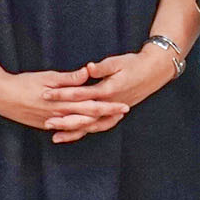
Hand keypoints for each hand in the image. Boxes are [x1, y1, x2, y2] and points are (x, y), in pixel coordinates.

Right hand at [0, 66, 120, 141]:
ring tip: (110, 121)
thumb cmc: (23, 83)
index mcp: (63, 102)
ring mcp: (53, 123)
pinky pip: (67, 130)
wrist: (1, 97)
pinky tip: (86, 128)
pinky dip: (78, 130)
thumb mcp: (47, 77)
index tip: (123, 105)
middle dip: (108, 115)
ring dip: (96, 124)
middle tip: (124, 113)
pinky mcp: (46, 125)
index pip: (91, 105)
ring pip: (80, 126)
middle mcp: (60, 115)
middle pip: (89, 117)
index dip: (108, 106)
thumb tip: (87, 74)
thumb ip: (68, 78)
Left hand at [50, 38, 183, 140]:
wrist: (154, 72)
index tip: (46, 94)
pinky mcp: (115, 113)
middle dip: (64, 120)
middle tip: (47, 123)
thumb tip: (89, 68)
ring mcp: (113, 111)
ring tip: (56, 137)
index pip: (81, 93)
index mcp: (108, 90)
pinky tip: (73, 135)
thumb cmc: (134, 64)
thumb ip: (102, 67)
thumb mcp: (118, 62)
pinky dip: (85, 132)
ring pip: (91, 126)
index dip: (62, 94)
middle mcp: (110, 104)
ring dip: (73, 132)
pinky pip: (98, 127)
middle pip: (84, 116)